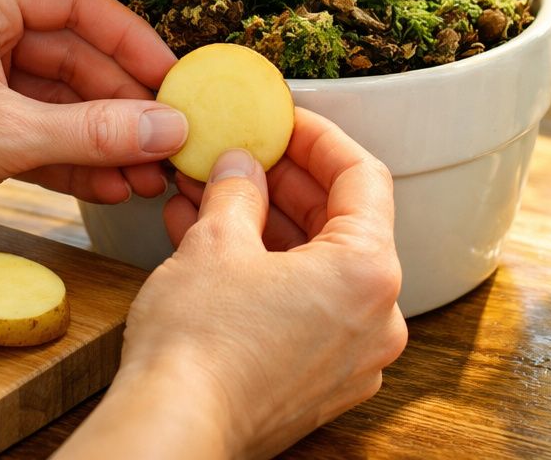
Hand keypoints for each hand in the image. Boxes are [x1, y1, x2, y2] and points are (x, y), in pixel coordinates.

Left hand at [0, 0, 185, 242]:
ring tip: (147, 175)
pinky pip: (32, 131)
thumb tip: (170, 129)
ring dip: (100, 137)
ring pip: (56, 99)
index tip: (172, 79)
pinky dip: (67, 157)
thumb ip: (93, 131)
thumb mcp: (4, 134)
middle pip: (73, 55)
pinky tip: (108, 186)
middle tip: (168, 140)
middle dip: (121, 104)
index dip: (130, 39)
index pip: (77, 1)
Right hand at [59, 109, 407, 459]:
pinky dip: (267, 274)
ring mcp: (351, 358)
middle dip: (285, 184)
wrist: (174, 432)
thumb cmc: (199, 346)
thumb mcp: (215, 241)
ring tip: (211, 197)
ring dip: (267, 228)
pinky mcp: (318, 384)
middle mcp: (377, 319)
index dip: (318, 138)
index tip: (285, 121)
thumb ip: (239, 190)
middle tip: (244, 155)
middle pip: (342, 224)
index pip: (362, 177)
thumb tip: (242, 167)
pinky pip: (304, 309)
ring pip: (318, 268)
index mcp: (369, 272)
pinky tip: (212, 247)